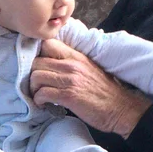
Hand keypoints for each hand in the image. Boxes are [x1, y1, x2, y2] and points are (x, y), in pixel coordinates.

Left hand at [29, 37, 152, 137]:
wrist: (120, 108)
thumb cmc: (104, 91)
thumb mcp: (88, 68)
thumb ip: (71, 63)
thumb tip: (51, 64)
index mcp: (76, 56)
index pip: (47, 43)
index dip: (37, 54)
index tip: (38, 67)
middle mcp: (71, 64)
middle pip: (36, 61)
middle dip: (32, 75)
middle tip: (37, 86)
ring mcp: (69, 80)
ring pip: (36, 76)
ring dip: (33, 89)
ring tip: (40, 96)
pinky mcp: (68, 96)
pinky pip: (42, 94)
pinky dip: (39, 100)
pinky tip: (44, 105)